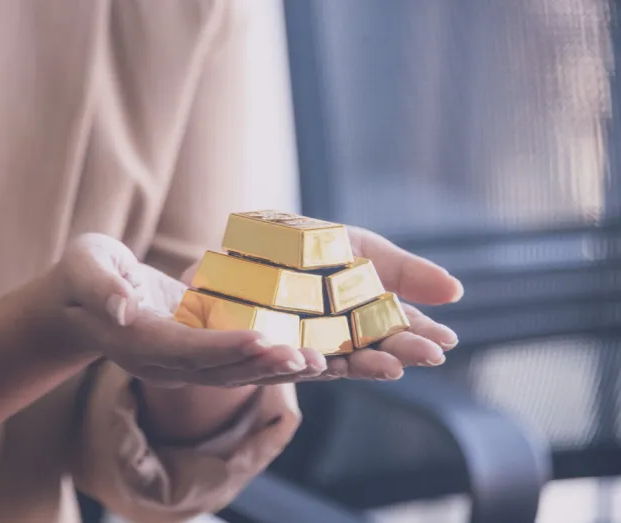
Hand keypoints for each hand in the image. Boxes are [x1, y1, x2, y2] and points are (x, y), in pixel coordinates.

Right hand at [54, 234, 310, 386]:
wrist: (80, 303)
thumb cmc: (81, 275)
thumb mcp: (84, 267)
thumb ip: (101, 287)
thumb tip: (122, 309)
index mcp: (138, 340)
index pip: (185, 348)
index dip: (224, 346)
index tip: (262, 338)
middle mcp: (162, 362)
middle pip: (218, 370)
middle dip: (264, 364)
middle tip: (308, 358)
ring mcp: (179, 363)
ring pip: (232, 374)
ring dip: (275, 370)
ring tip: (319, 363)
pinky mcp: (195, 354)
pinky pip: (235, 363)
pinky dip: (268, 362)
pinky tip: (303, 356)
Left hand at [241, 226, 462, 384]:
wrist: (252, 240)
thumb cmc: (314, 246)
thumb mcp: (364, 249)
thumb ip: (405, 272)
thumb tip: (457, 291)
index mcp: (365, 318)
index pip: (399, 332)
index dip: (422, 337)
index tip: (446, 339)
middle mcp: (340, 339)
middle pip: (373, 354)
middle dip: (401, 354)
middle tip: (429, 355)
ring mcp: (306, 347)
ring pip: (335, 366)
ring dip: (364, 366)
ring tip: (388, 366)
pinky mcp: (268, 350)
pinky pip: (282, 361)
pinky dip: (298, 363)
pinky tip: (314, 359)